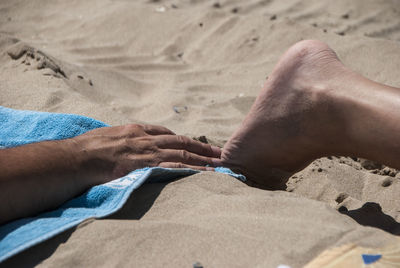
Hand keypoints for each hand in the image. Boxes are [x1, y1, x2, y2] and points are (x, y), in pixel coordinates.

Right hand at [70, 124, 221, 183]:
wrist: (76, 158)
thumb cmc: (86, 148)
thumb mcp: (107, 136)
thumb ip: (121, 139)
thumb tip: (124, 145)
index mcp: (136, 130)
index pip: (166, 133)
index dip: (182, 139)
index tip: (193, 143)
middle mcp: (146, 139)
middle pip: (181, 141)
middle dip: (201, 146)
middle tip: (218, 151)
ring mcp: (148, 152)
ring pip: (182, 153)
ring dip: (202, 158)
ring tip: (218, 163)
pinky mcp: (146, 166)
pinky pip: (174, 167)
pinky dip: (191, 169)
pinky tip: (204, 173)